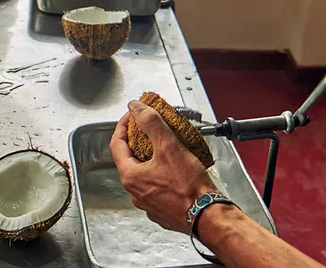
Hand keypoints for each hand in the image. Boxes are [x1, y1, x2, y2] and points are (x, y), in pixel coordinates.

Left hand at [110, 101, 216, 234]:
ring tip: (166, 146)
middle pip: (130, 159)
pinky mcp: (163, 210)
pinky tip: (177, 167)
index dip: (123, 125)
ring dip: (152, 158)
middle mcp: (136, 193)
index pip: (116, 144)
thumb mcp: (168, 146)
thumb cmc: (189, 188)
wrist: (208, 217)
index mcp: (130, 177)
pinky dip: (163, 173)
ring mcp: (149, 204)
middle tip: (150, 128)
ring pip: (145, 174)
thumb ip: (150, 123)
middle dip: (138, 141)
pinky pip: (158, 186)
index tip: (133, 115)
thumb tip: (136, 108)